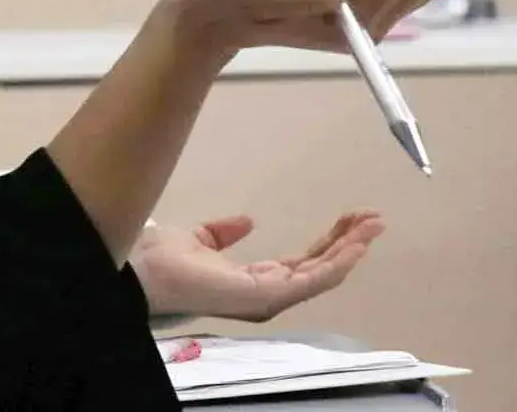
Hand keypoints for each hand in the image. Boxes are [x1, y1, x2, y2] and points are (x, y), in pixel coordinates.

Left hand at [133, 211, 384, 322]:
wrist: (142, 268)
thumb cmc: (163, 258)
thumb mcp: (200, 239)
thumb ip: (224, 233)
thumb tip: (247, 221)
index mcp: (254, 281)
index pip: (303, 262)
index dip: (329, 241)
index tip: (351, 218)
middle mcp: (267, 293)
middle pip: (321, 268)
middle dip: (349, 243)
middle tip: (373, 218)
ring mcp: (270, 297)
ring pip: (325, 274)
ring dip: (352, 249)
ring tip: (374, 224)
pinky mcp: (268, 295)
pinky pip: (314, 280)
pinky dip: (339, 261)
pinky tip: (355, 244)